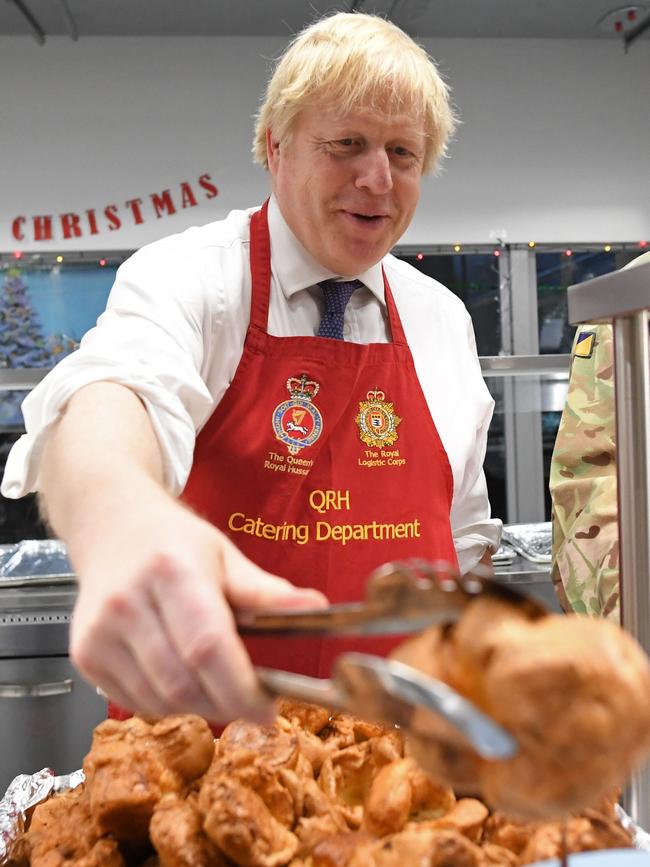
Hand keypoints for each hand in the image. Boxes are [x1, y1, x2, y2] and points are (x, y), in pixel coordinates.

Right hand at [69, 493, 326, 724]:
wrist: (113, 530)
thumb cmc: (173, 543)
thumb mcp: (224, 555)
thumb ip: (265, 590)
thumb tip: (316, 607)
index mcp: (171, 571)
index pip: (207, 645)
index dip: (240, 687)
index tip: (268, 709)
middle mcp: (127, 602)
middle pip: (183, 682)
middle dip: (226, 703)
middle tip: (252, 700)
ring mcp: (99, 632)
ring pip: (160, 701)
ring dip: (199, 705)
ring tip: (217, 683)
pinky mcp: (85, 656)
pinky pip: (136, 703)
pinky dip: (168, 704)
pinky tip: (182, 678)